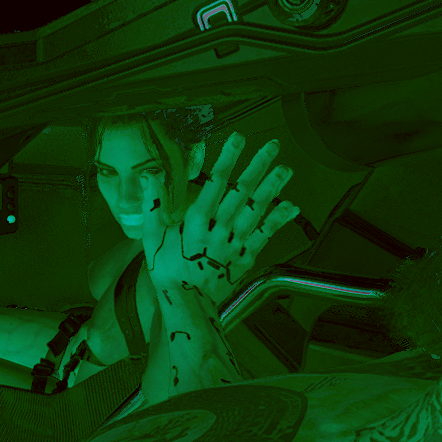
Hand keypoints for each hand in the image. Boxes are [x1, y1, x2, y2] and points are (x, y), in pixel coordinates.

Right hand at [140, 131, 300, 306]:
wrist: (185, 304)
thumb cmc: (167, 270)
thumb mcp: (152, 237)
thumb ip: (153, 205)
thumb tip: (149, 176)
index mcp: (195, 222)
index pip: (215, 183)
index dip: (228, 158)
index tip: (238, 138)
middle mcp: (219, 229)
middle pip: (241, 192)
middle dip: (258, 166)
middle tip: (273, 145)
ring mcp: (235, 243)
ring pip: (256, 211)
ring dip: (273, 188)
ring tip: (285, 168)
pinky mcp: (245, 257)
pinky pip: (264, 236)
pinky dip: (278, 220)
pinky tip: (291, 206)